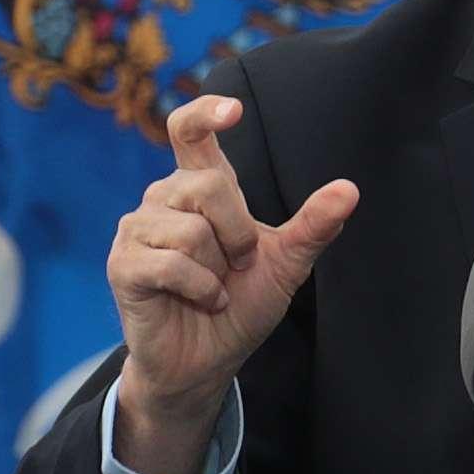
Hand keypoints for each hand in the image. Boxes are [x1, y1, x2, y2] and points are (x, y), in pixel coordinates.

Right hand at [106, 90, 356, 473]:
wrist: (206, 363)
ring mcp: (137, 230)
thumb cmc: (240, 307)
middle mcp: (163, 199)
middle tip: (239, 264)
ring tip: (215, 288)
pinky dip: (201, 289)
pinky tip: (204, 301)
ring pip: (190, 229)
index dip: (206, 112)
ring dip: (217, 269)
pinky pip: (171, 263)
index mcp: (199, 188)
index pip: (189, 131)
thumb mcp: (285, 264)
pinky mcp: (123, 265)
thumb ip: (313, 226)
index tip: (234, 110)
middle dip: (237, 231)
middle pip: (205, 184)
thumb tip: (350, 189)